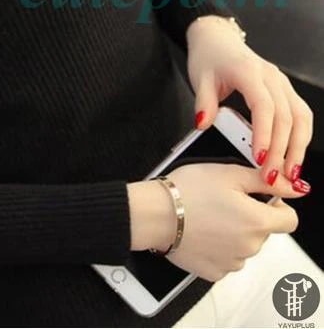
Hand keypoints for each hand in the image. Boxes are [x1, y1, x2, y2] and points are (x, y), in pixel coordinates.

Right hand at [128, 163, 304, 281]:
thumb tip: (291, 185)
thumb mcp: (227, 173)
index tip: (258, 199)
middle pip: (262, 231)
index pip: (289, 219)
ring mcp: (233, 262)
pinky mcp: (214, 272)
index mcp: (257, 222)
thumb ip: (263, 179)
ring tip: (206, 216)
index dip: (276, 205)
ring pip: (244, 245)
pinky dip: (217, 247)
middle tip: (221, 202)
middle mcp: (250, 247)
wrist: (155, 214)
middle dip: (248, 217)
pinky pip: (226, 259)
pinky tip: (200, 232)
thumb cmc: (187, 190)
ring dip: (232, 233)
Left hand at [186, 15, 312, 187]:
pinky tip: (293, 154)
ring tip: (289, 172)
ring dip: (298, 146)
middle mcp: (271, 76)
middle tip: (272, 175)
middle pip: (286, 116)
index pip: (264, 106)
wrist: (217, 39)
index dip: (264, 134)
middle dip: (281, 149)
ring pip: (301, 116)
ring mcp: (281, 82)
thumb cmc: (209, 57)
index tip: (258, 158)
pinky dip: (300, 136)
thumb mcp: (199, 78)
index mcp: (248, 72)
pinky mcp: (285, 88)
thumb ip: (203, 102)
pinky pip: (300, 113)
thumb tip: (203, 125)